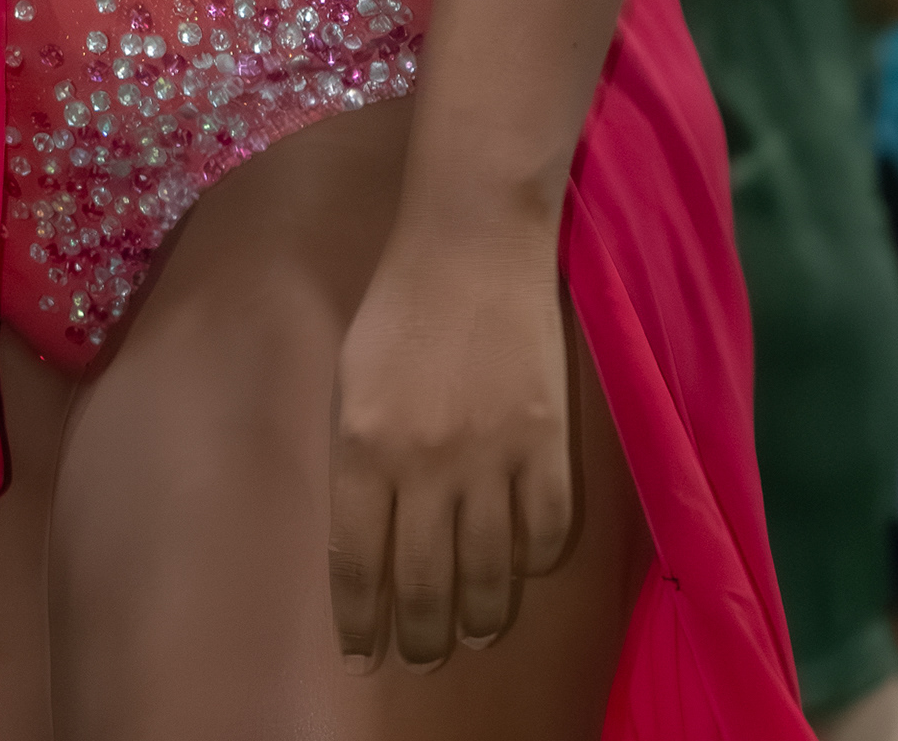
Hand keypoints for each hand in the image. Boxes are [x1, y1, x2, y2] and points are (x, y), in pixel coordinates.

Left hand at [329, 222, 571, 669]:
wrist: (473, 238)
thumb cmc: (399, 300)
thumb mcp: (350, 375)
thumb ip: (356, 454)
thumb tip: (368, 531)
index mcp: (361, 446)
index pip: (357, 565)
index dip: (360, 621)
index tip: (364, 653)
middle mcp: (423, 465)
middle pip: (425, 587)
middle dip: (421, 639)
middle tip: (422, 659)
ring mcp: (491, 458)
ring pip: (489, 576)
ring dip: (479, 617)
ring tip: (473, 633)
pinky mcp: (547, 444)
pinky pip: (546, 535)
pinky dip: (535, 564)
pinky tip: (523, 569)